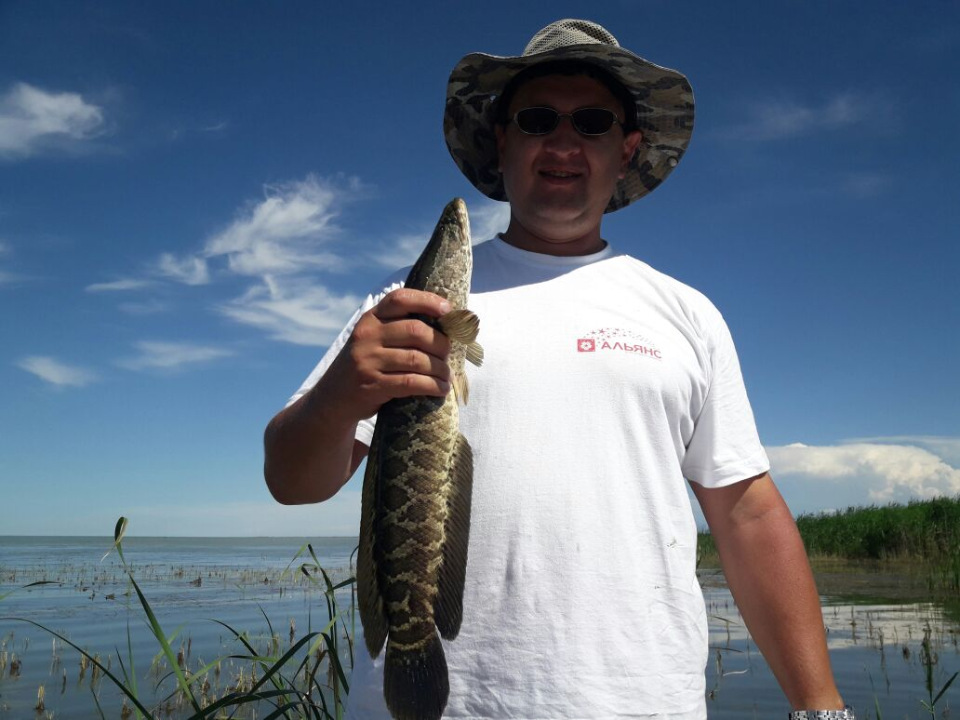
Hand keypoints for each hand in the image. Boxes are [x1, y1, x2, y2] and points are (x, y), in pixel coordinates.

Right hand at [324, 288, 452, 420]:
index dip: (427, 301)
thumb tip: (445, 327)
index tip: (448, 310)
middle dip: (441, 344)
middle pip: (416, 331)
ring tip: (447, 376)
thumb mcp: (373, 340)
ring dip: (440, 369)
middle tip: (448, 355)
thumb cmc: (365, 365)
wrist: (333, 398)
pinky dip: (432, 386)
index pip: (400, 299)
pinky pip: (412, 382)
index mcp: (371, 319)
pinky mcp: (372, 385)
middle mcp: (367, 335)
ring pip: (417, 359)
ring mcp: (368, 360)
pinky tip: (440, 389)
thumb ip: (398, 329)